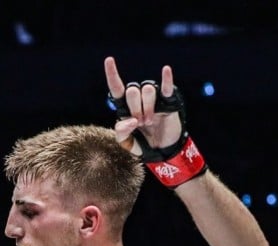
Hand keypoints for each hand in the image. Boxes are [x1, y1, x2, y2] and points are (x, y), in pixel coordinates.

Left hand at [105, 56, 205, 186]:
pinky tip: (166, 69)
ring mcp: (154, 98)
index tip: (109, 60)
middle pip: (132, 90)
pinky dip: (166, 78)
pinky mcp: (168, 101)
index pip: (116, 87)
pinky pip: (167, 87)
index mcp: (125, 106)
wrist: (162, 152)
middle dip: (135, 109)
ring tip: (150, 122)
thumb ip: (121, 134)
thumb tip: (131, 120)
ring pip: (147, 90)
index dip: (112, 74)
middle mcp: (139, 99)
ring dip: (148, 108)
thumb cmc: (142, 144)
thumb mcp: (126, 143)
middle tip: (140, 123)